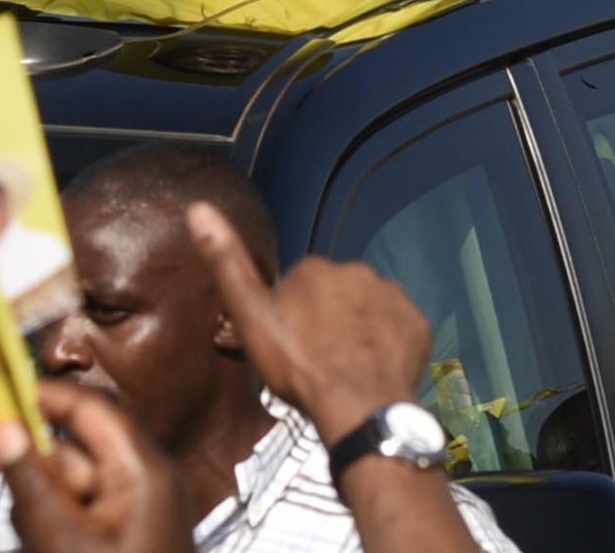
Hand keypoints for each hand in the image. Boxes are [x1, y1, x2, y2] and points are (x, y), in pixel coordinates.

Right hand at [0, 382, 189, 552]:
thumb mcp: (62, 539)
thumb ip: (29, 482)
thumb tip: (5, 428)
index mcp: (143, 470)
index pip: (91, 410)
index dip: (47, 400)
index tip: (3, 401)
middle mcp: (149, 482)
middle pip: (77, 454)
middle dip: (42, 479)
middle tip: (30, 516)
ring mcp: (142, 511)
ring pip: (75, 489)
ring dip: (46, 512)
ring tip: (48, 545)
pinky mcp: (131, 536)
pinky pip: (85, 516)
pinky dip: (60, 530)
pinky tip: (52, 549)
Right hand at [188, 201, 425, 443]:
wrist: (358, 406)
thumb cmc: (299, 367)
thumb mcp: (251, 318)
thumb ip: (226, 263)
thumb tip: (198, 208)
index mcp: (314, 268)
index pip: (299, 286)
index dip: (291, 316)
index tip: (289, 343)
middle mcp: (357, 270)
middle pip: (336, 294)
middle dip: (327, 319)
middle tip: (316, 358)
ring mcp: (391, 295)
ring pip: (368, 308)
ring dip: (358, 329)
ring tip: (345, 366)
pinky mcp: (416, 321)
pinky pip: (398, 326)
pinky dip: (387, 341)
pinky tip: (373, 366)